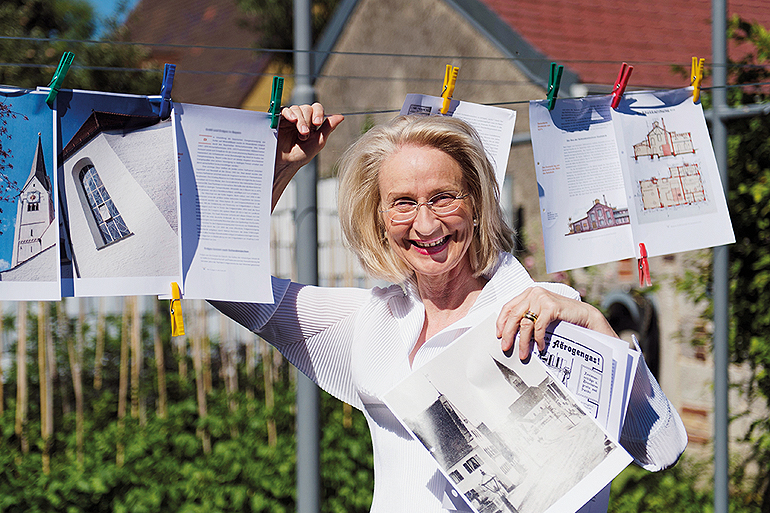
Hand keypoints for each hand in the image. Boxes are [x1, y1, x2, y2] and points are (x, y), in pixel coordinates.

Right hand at [272, 103, 343, 210]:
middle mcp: (301, 118)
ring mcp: (290, 118)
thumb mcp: (318, 141)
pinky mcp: (279, 119)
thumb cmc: (302, 154)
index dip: (318, 113)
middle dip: (308, 121)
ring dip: (300, 120)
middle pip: (307, 108)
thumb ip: (328, 127)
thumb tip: (341, 116)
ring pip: (297, 109)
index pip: (317, 108)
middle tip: (305, 134)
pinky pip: (285, 110)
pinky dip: (290, 113)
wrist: (287, 162)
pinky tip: (292, 120)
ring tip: (300, 134)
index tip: (318, 123)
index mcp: (311, 122)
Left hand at [496, 286, 617, 360]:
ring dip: (523, 342)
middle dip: (508, 334)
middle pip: (514, 316)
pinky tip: (540, 347)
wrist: (584, 315)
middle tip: (505, 347)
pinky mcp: (551, 306)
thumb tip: (510, 333)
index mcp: (528, 293)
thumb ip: (527, 316)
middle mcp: (534, 293)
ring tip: (523, 353)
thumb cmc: (561, 316)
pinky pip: (539, 327)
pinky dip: (538, 339)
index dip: (501, 322)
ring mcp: (542, 298)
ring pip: (525, 324)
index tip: (499, 335)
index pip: (508, 307)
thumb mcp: (540, 313)